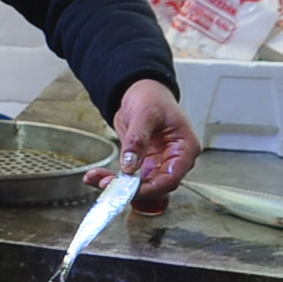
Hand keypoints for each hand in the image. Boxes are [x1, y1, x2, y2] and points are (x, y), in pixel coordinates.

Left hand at [86, 77, 199, 213]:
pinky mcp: (144, 164)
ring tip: (97, 179)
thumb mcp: (144, 114)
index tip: (130, 190)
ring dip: (120, 186)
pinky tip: (98, 177)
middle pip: (157, 186)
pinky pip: (130, 178)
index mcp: (185, 147)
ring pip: (142, 186)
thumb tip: (130, 165)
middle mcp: (174, 159)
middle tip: (107, 185)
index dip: (152, 188)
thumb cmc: (152, 97)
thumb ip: (137, 140)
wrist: (140, 91)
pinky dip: (114, 179)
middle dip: (131, 189)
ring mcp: (159, 163)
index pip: (172, 177)